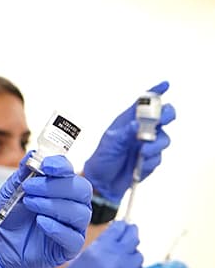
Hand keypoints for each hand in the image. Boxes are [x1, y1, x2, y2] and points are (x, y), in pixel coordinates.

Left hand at [0, 154, 91, 267]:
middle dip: (55, 186)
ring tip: (30, 203)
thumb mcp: (11, 191)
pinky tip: (41, 222)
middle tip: (30, 188)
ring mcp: (73, 227)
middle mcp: (73, 206)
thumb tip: (32, 154)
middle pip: (81, 190)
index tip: (46, 165)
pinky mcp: (69, 248)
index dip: (61, 166)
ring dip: (53, 205)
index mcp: (61, 189)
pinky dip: (57, 228)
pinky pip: (74, 237)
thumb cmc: (10, 216)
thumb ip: (23, 174)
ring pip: (79, 212)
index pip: (71, 173)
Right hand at [32, 221, 145, 267]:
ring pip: (138, 257)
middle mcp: (113, 259)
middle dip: (132, 236)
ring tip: (125, 259)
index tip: (125, 227)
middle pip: (133, 240)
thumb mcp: (79, 260)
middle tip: (131, 235)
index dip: (123, 227)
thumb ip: (99, 250)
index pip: (119, 229)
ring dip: (133, 256)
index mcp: (97, 249)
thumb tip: (114, 242)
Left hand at [83, 81, 175, 203]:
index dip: (156, 92)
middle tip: (159, 122)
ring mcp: (147, 144)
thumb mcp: (110, 143)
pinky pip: (159, 157)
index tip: (165, 85)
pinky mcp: (150, 159)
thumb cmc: (102, 159)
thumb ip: (124, 133)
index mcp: (128, 121)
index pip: (144, 103)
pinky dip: (150, 160)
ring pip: (164, 138)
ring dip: (155, 145)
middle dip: (165, 116)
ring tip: (142, 152)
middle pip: (163, 116)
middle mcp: (140, 131)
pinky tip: (139, 164)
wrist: (102, 182)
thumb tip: (137, 124)